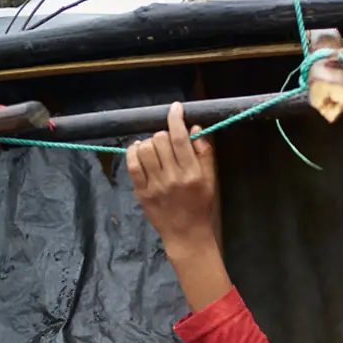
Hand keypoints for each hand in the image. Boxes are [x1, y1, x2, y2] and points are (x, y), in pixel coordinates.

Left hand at [126, 102, 216, 253]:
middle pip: (161, 140)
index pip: (180, 138)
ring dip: (149, 142)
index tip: (175, 108)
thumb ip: (204, 153)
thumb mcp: (211, 179)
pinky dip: (133, 152)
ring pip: (145, 149)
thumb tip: (194, 128)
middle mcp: (173, 178)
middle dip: (163, 134)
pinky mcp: (141, 192)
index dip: (175, 118)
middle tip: (166, 141)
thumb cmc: (201, 205)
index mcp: (193, 173)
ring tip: (153, 148)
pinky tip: (139, 150)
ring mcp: (155, 185)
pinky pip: (132, 165)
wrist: (186, 234)